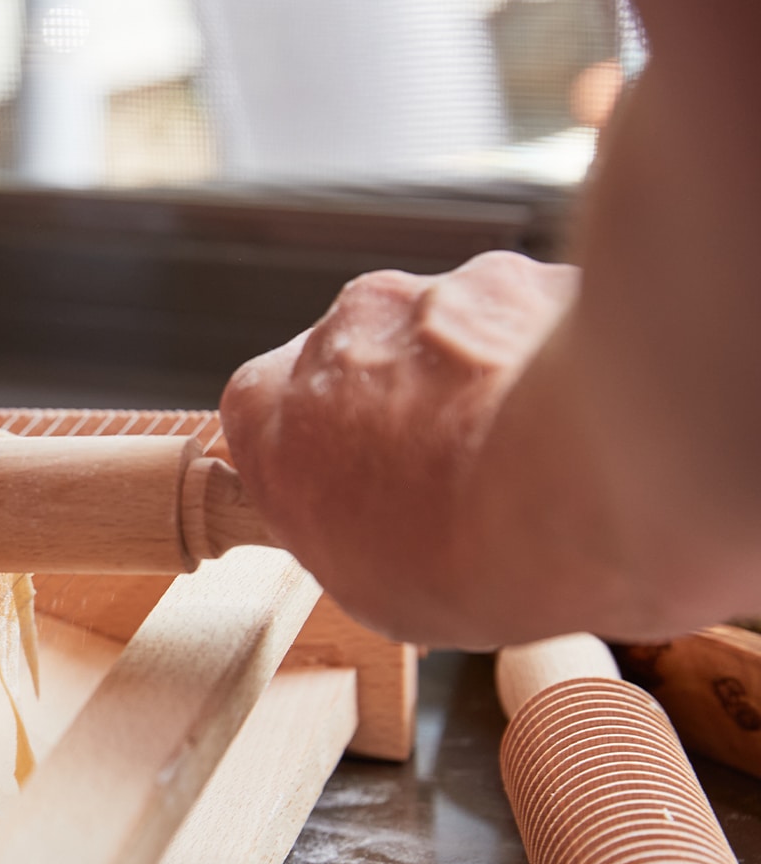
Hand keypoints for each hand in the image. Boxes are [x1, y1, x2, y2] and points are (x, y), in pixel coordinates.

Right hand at [219, 251, 578, 644]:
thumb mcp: (368, 588)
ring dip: (480, 380)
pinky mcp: (533, 275)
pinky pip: (531, 318)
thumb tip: (379, 518)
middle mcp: (344, 328)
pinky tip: (587, 420)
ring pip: (454, 332)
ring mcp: (441, 291)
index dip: (319, 452)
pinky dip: (550, 358)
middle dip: (405, 407)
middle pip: (364, 361)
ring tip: (532, 454)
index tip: (355, 488)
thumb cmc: (471, 552)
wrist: (596, 493)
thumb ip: (345, 523)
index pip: (267, 411)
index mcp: (272, 408)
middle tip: (456, 477)